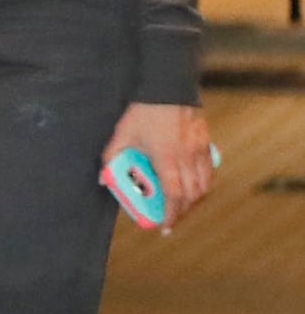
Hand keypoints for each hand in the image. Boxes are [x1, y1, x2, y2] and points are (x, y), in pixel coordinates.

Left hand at [107, 101, 213, 224]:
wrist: (167, 88)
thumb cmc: (143, 112)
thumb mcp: (121, 135)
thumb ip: (111, 159)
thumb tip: (103, 180)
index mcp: (166, 158)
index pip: (174, 195)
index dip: (172, 214)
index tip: (166, 226)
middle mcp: (187, 157)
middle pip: (193, 195)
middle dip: (184, 211)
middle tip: (172, 218)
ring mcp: (200, 150)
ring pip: (205, 184)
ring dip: (196, 199)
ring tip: (183, 205)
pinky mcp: (207, 143)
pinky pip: (210, 170)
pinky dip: (204, 183)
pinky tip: (193, 185)